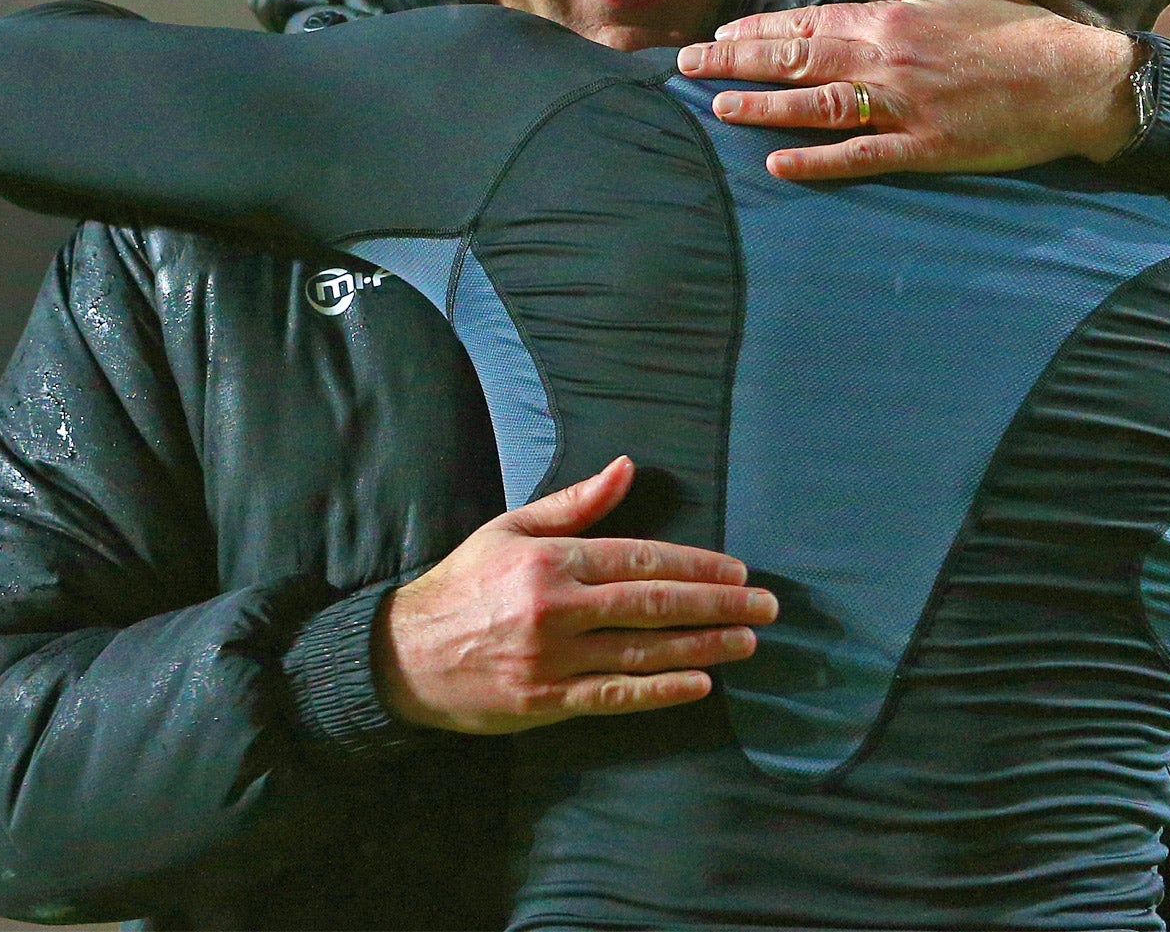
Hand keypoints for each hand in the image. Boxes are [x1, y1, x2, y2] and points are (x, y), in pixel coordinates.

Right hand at [374, 457, 777, 733]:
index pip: (642, 559)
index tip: (738, 572)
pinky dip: (661, 691)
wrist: (403, 654)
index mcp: (553, 560)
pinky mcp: (546, 701)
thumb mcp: (512, 528)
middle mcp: (558, 608)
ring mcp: (553, 659)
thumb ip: (574, 504)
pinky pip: (615, 696)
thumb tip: (626, 467)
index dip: (697, 566)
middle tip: (766, 608)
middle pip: (654, 605)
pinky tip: (700, 684)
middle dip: (718, 605)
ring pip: (644, 652)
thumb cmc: (464, 584)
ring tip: (747, 643)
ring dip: (703, 647)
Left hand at [677, 0, 1142, 180]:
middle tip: (687, 70)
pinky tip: (778, 164)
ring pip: (817, 104)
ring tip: (716, 109)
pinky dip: (818, 160)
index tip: (717, 37)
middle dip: (737, 63)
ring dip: (762, 107)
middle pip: (798, 58)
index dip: (758, 30)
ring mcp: (906, 105)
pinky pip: (861, 155)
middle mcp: (889, 58)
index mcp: (893, 18)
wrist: (1074, 78)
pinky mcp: (926, 147)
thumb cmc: (1015, 28)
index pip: (809, 19)